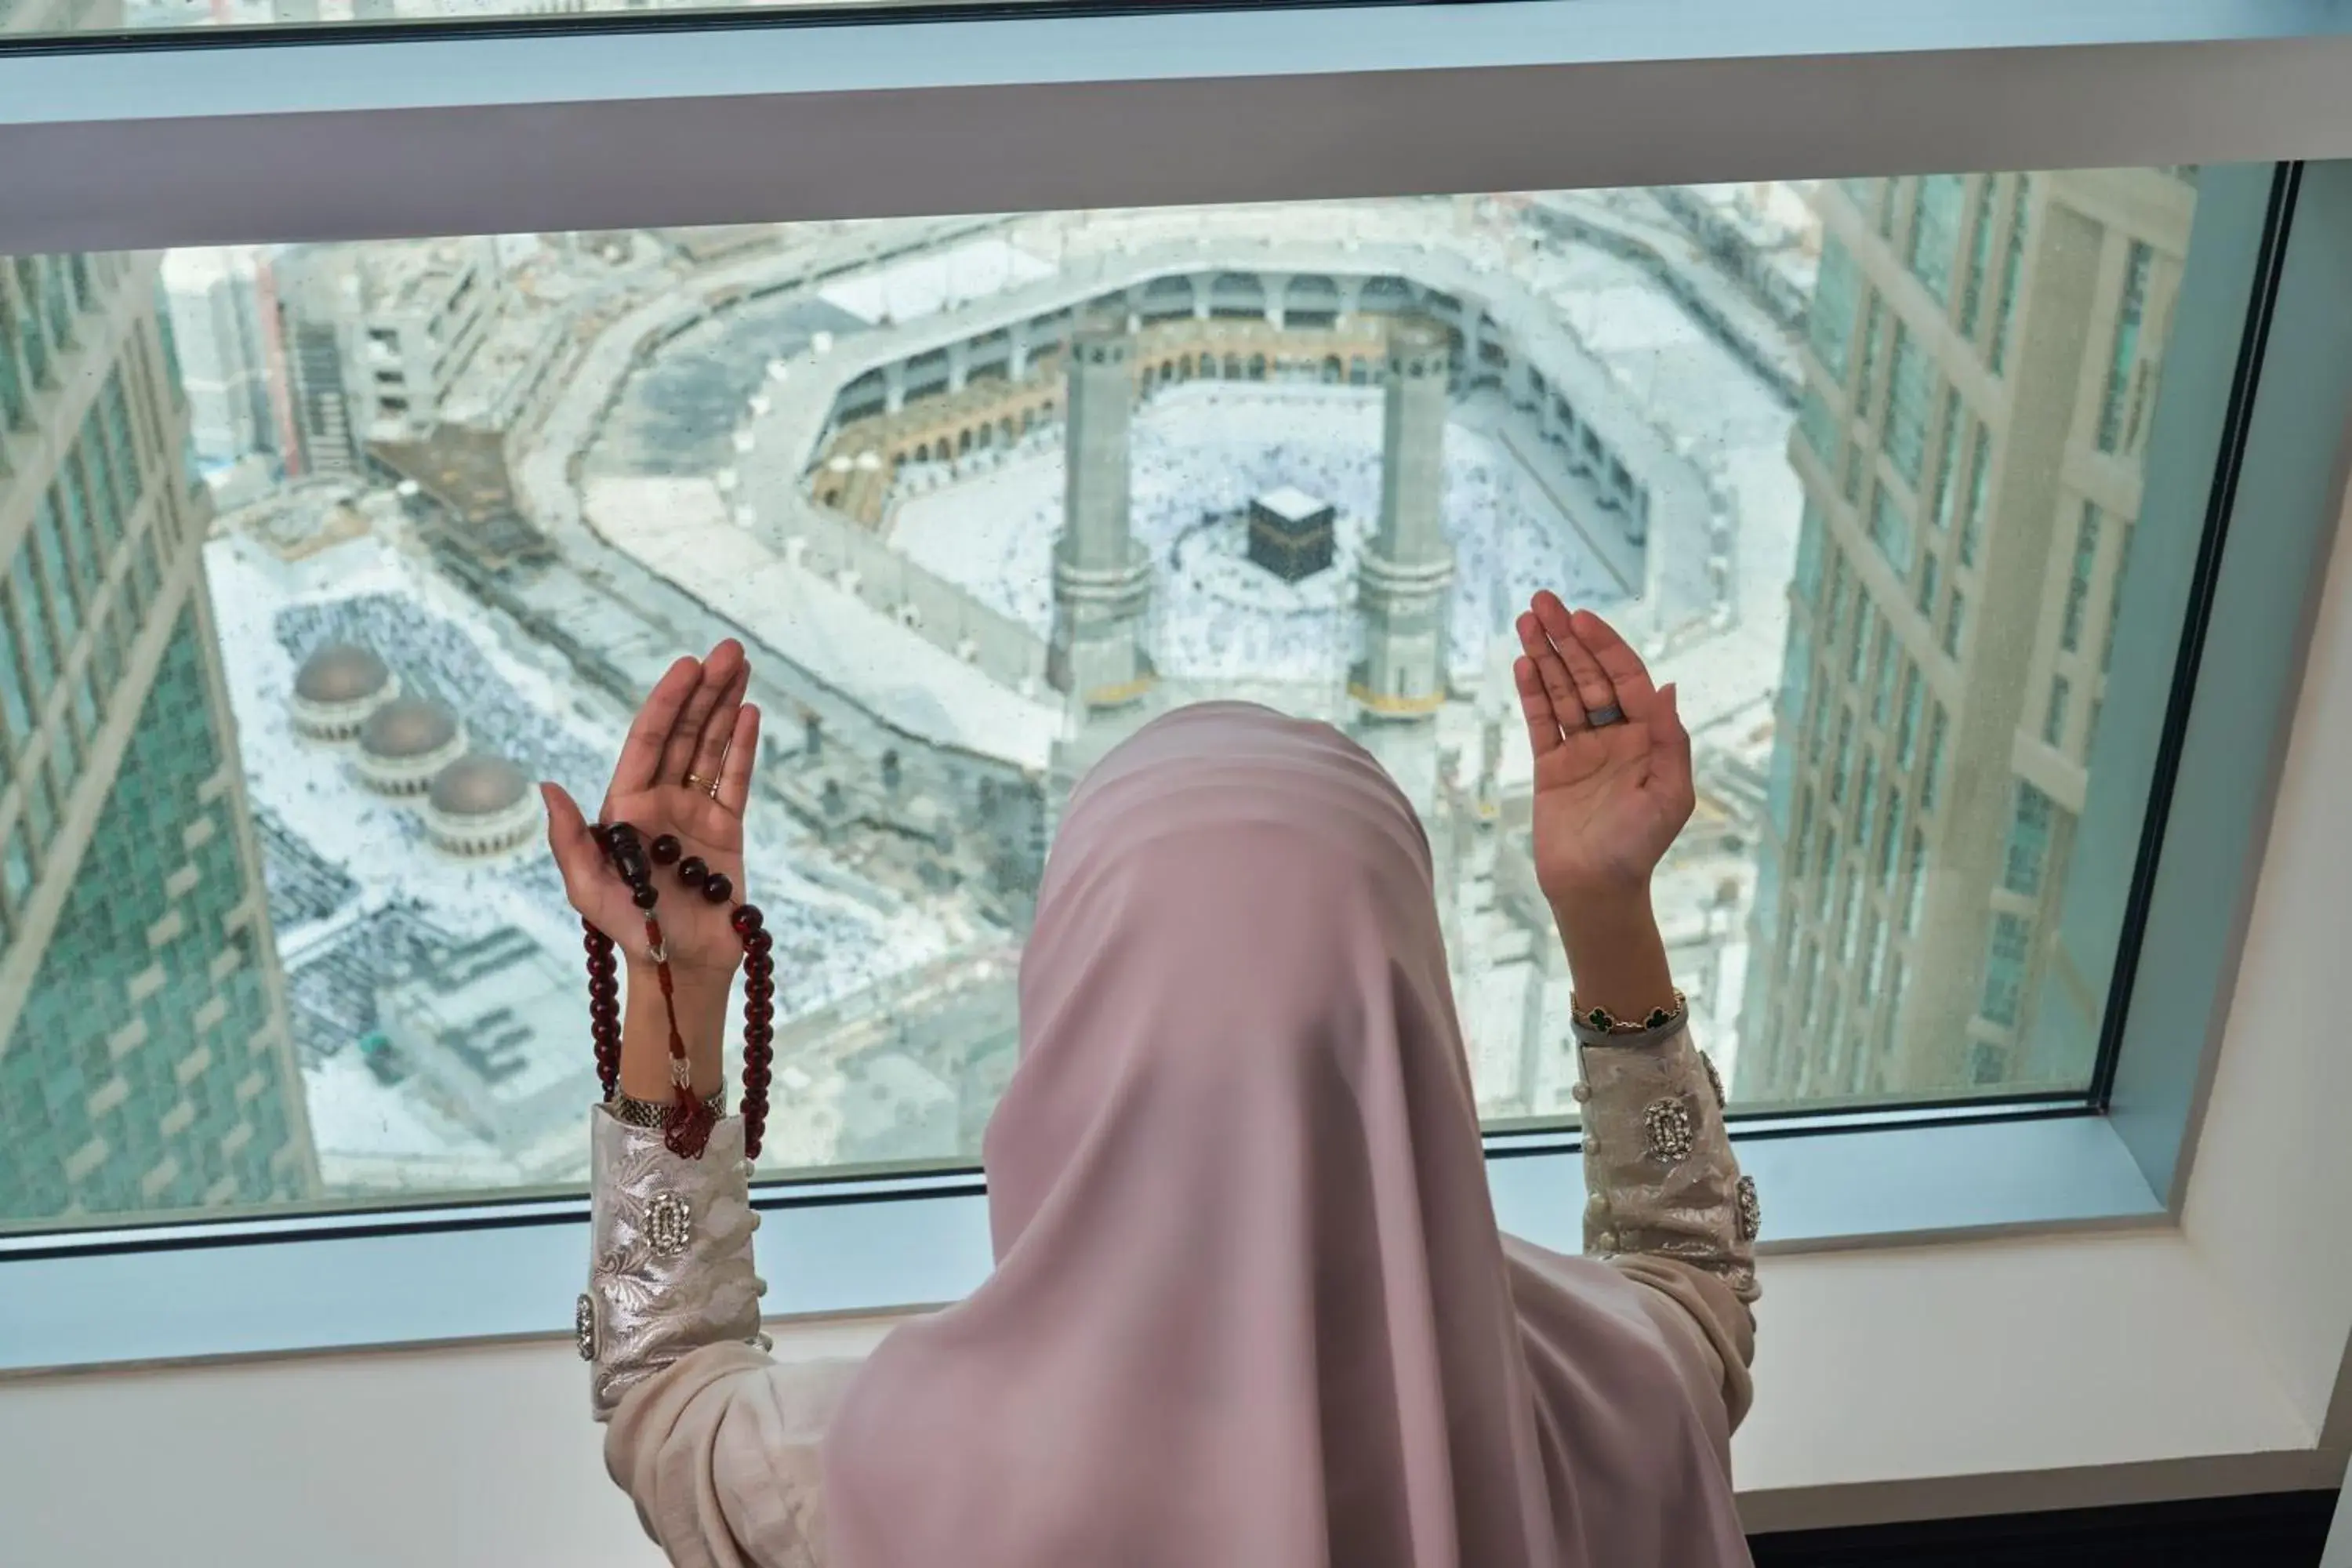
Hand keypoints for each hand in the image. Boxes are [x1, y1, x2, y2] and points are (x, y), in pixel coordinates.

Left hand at [543, 641, 760, 981]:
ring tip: (743, 666)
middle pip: (685, 733)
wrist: (679, 966)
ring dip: (727, 705)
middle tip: (730, 650)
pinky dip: (744, 747)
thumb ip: (570, 840)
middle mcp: (660, 801)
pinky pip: (736, 780)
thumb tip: (548, 787)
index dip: (668, 701)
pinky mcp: (727, 830)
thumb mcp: (588, 890)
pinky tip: (751, 714)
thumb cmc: (628, 932)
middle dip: (706, 690)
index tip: (688, 666)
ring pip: (712, 747)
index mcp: (625, 806)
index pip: (649, 740)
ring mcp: (695, 813)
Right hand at [1513, 593, 1693, 907]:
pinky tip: (1523, 664)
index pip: (1627, 678)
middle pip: (1590, 676)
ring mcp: (1582, 748)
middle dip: (1568, 638)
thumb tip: (1668, 685)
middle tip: (1543, 603)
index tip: (1582, 619)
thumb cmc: (1640, 846)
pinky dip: (1532, 692)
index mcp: (1650, 737)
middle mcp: (1617, 735)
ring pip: (1562, 692)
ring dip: (1545, 656)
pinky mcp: (1551, 766)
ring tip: (1526, 622)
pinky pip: (1541, 721)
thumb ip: (1671, 739)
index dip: (1605, 646)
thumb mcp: (1671, 794)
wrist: (1596, 890)